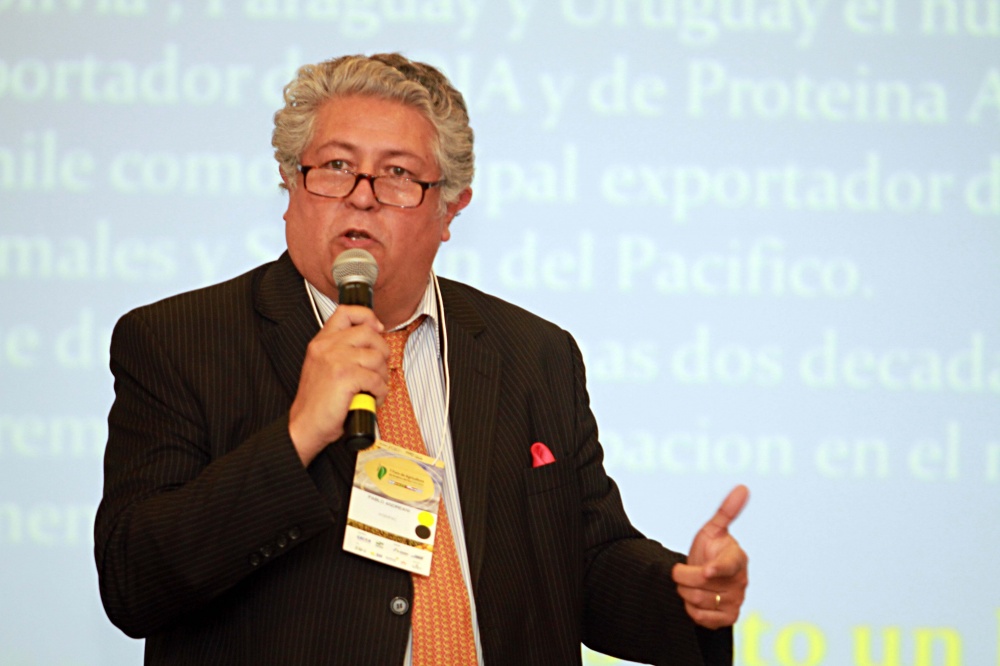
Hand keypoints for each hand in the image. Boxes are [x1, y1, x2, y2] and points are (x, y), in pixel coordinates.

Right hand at [288, 305, 388, 465]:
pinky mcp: (345, 378)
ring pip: (377, 357)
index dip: (367, 316)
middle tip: (378, 368)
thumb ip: (342, 350)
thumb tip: (373, 336)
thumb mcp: (323, 366)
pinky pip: (377, 379)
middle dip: (382, 351)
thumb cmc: (318, 401)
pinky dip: (380, 392)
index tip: (377, 329)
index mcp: (321, 342)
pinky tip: (370, 399)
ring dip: (382, 376)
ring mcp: (336, 361)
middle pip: (369, 333)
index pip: (346, 311)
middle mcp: (327, 347)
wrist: (304, 426)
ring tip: (373, 388)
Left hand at [672, 485, 749, 629]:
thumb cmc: (710, 550)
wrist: (706, 578)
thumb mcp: (712, 530)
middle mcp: (741, 582)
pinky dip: (692, 611)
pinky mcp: (729, 618)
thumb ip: (726, 511)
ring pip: (699, 601)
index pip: (729, 566)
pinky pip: (703, 619)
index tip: (705, 570)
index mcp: (738, 559)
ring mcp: (736, 601)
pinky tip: (695, 601)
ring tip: (689, 584)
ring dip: (686, 592)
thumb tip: (743, 487)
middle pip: (702, 584)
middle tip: (682, 572)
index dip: (716, 569)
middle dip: (683, 577)